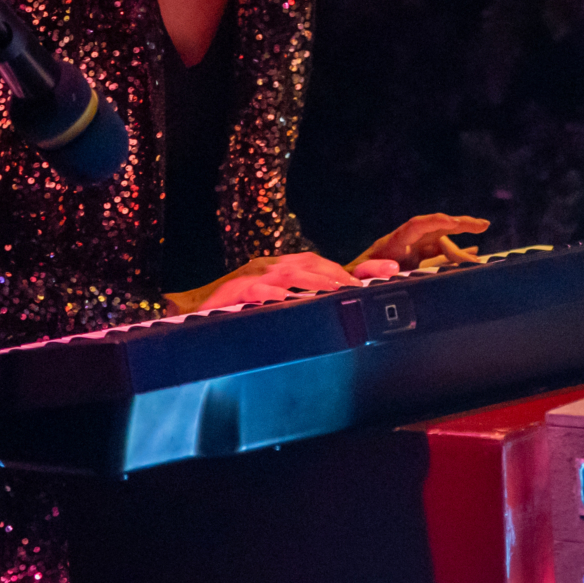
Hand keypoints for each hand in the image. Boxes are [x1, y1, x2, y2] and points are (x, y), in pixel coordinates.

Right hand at [171, 252, 385, 313]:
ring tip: (334, 292)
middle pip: (309, 265)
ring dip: (312, 282)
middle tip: (360, 291)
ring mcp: (250, 277)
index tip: (384, 277)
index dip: (352, 270)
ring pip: (286, 274)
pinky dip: (270, 294)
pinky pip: (252, 289)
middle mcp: (270, 267)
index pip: (323, 263)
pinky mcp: (230, 292)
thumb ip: (319, 301)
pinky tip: (284, 301)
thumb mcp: (284, 307)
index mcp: (285, 269)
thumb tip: (358, 301)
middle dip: (337, 276)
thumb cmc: (246, 311)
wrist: (198, 320)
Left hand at [349, 213, 489, 272]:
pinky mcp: (414, 263)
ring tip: (481, 260)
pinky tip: (474, 254)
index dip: (436, 222)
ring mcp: (410, 252)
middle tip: (483, 225)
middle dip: (459, 226)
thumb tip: (394, 267)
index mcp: (390, 244)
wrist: (344, 288)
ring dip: (461, 251)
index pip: (416, 226)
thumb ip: (373, 271)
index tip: (455, 222)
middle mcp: (403, 244)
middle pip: (435, 231)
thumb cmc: (350, 283)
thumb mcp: (358, 278)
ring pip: (441, 246)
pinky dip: (456, 255)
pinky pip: (439, 256)